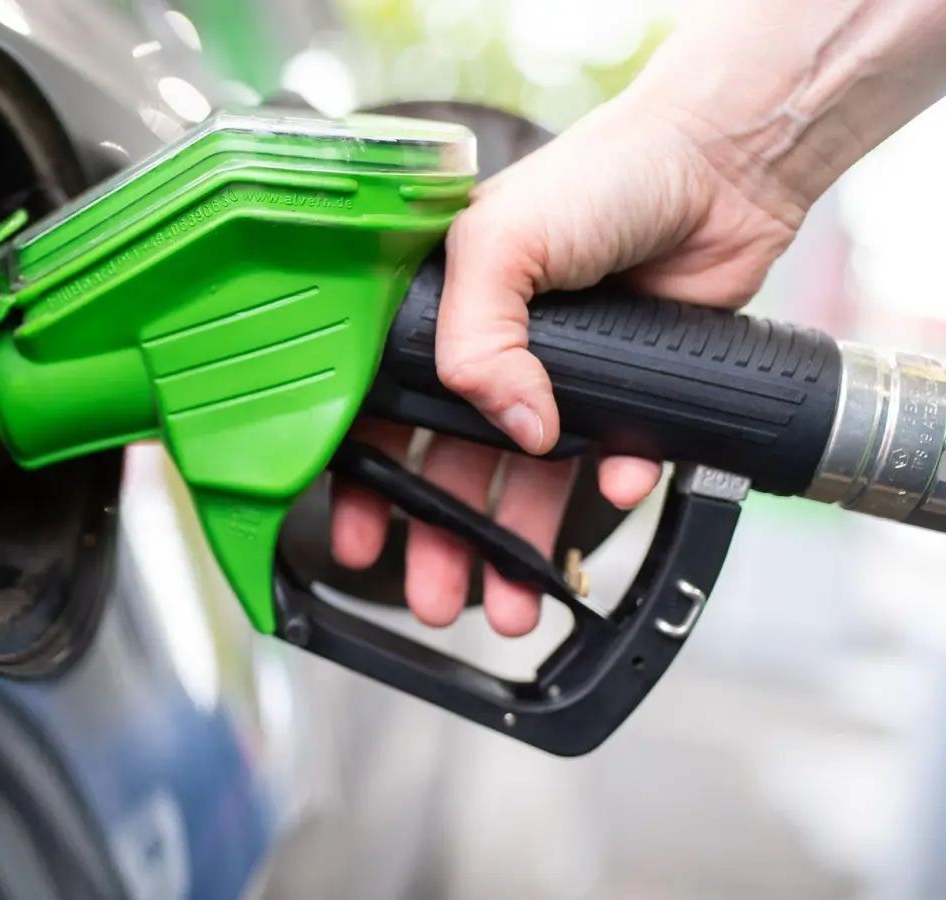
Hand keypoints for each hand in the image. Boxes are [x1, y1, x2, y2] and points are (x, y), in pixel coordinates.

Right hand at [330, 89, 803, 636]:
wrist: (719, 169)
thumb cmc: (600, 175)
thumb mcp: (500, 242)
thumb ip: (475, 342)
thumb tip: (513, 431)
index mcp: (431, 313)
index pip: (379, 412)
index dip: (366, 481)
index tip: (360, 540)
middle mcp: (488, 351)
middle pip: (446, 468)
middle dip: (440, 540)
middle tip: (438, 599)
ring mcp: (555, 375)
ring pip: (523, 484)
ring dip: (515, 545)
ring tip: (514, 601)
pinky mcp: (622, 392)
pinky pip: (608, 463)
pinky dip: (611, 487)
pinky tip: (615, 492)